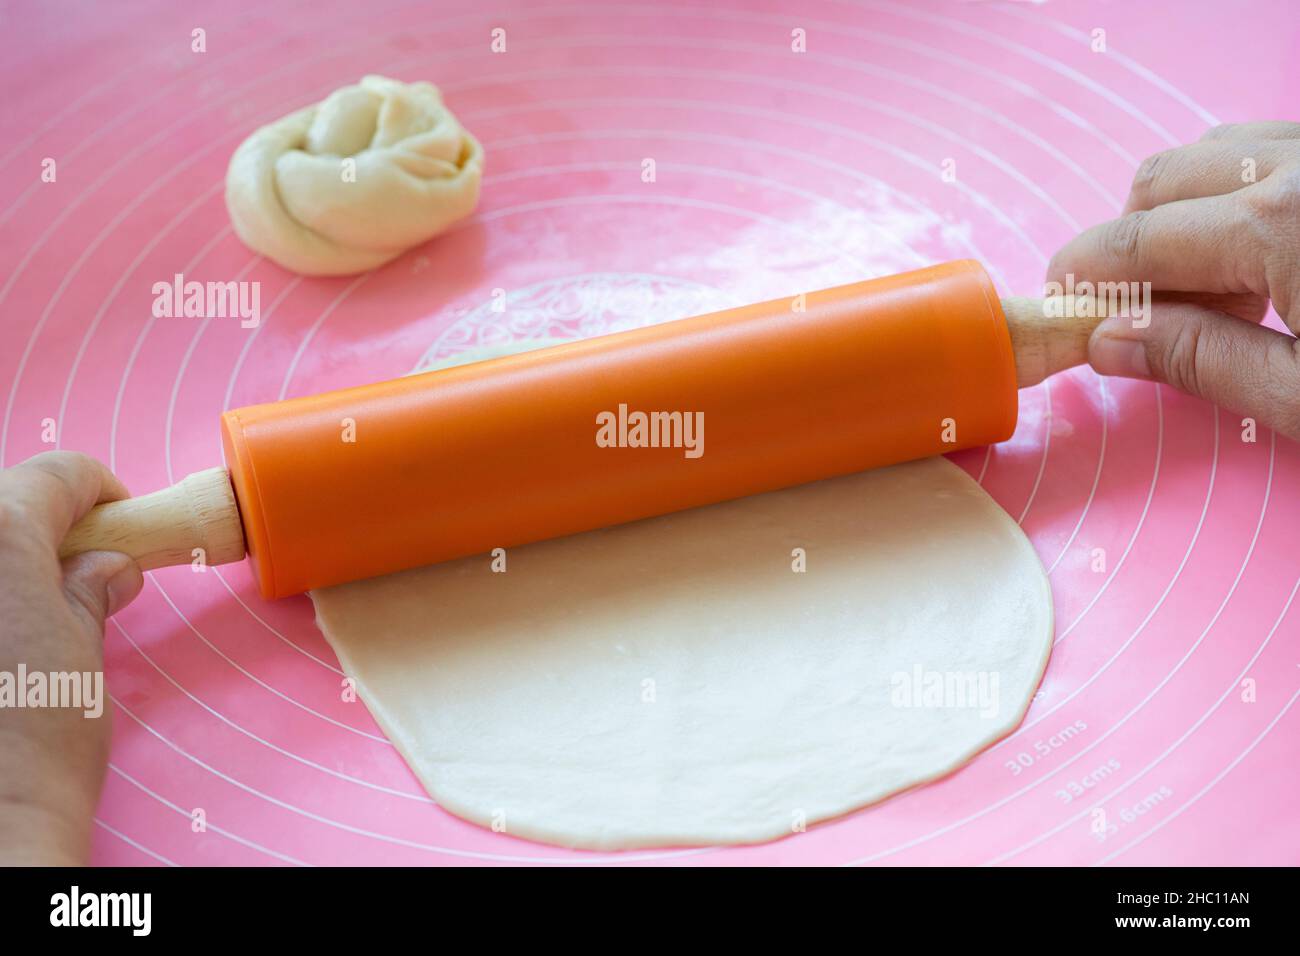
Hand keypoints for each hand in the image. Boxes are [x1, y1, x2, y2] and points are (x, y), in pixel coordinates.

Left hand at [0, 452, 142, 864]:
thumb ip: (88, 590)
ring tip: (23, 620)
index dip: (99, 492)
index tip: (118, 523)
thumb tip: (104, 570)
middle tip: (77, 575)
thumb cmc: (37, 742)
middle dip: (39, 531)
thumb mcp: (80, 651)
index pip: (56, 476)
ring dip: (2, 575)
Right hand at [1047, 121, 1299, 439]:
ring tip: (1216, 285)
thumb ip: (1207, 362)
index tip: (1059, 306)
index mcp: (1281, 223)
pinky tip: (1269, 255)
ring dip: (1186, 209)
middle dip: (1128, 240)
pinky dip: (1242, 189)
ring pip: (1218, 151)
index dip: (1081, 276)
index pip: (1136, 241)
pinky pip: (1273, 148)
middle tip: (1140, 311)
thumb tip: (1106, 341)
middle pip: (1164, 180)